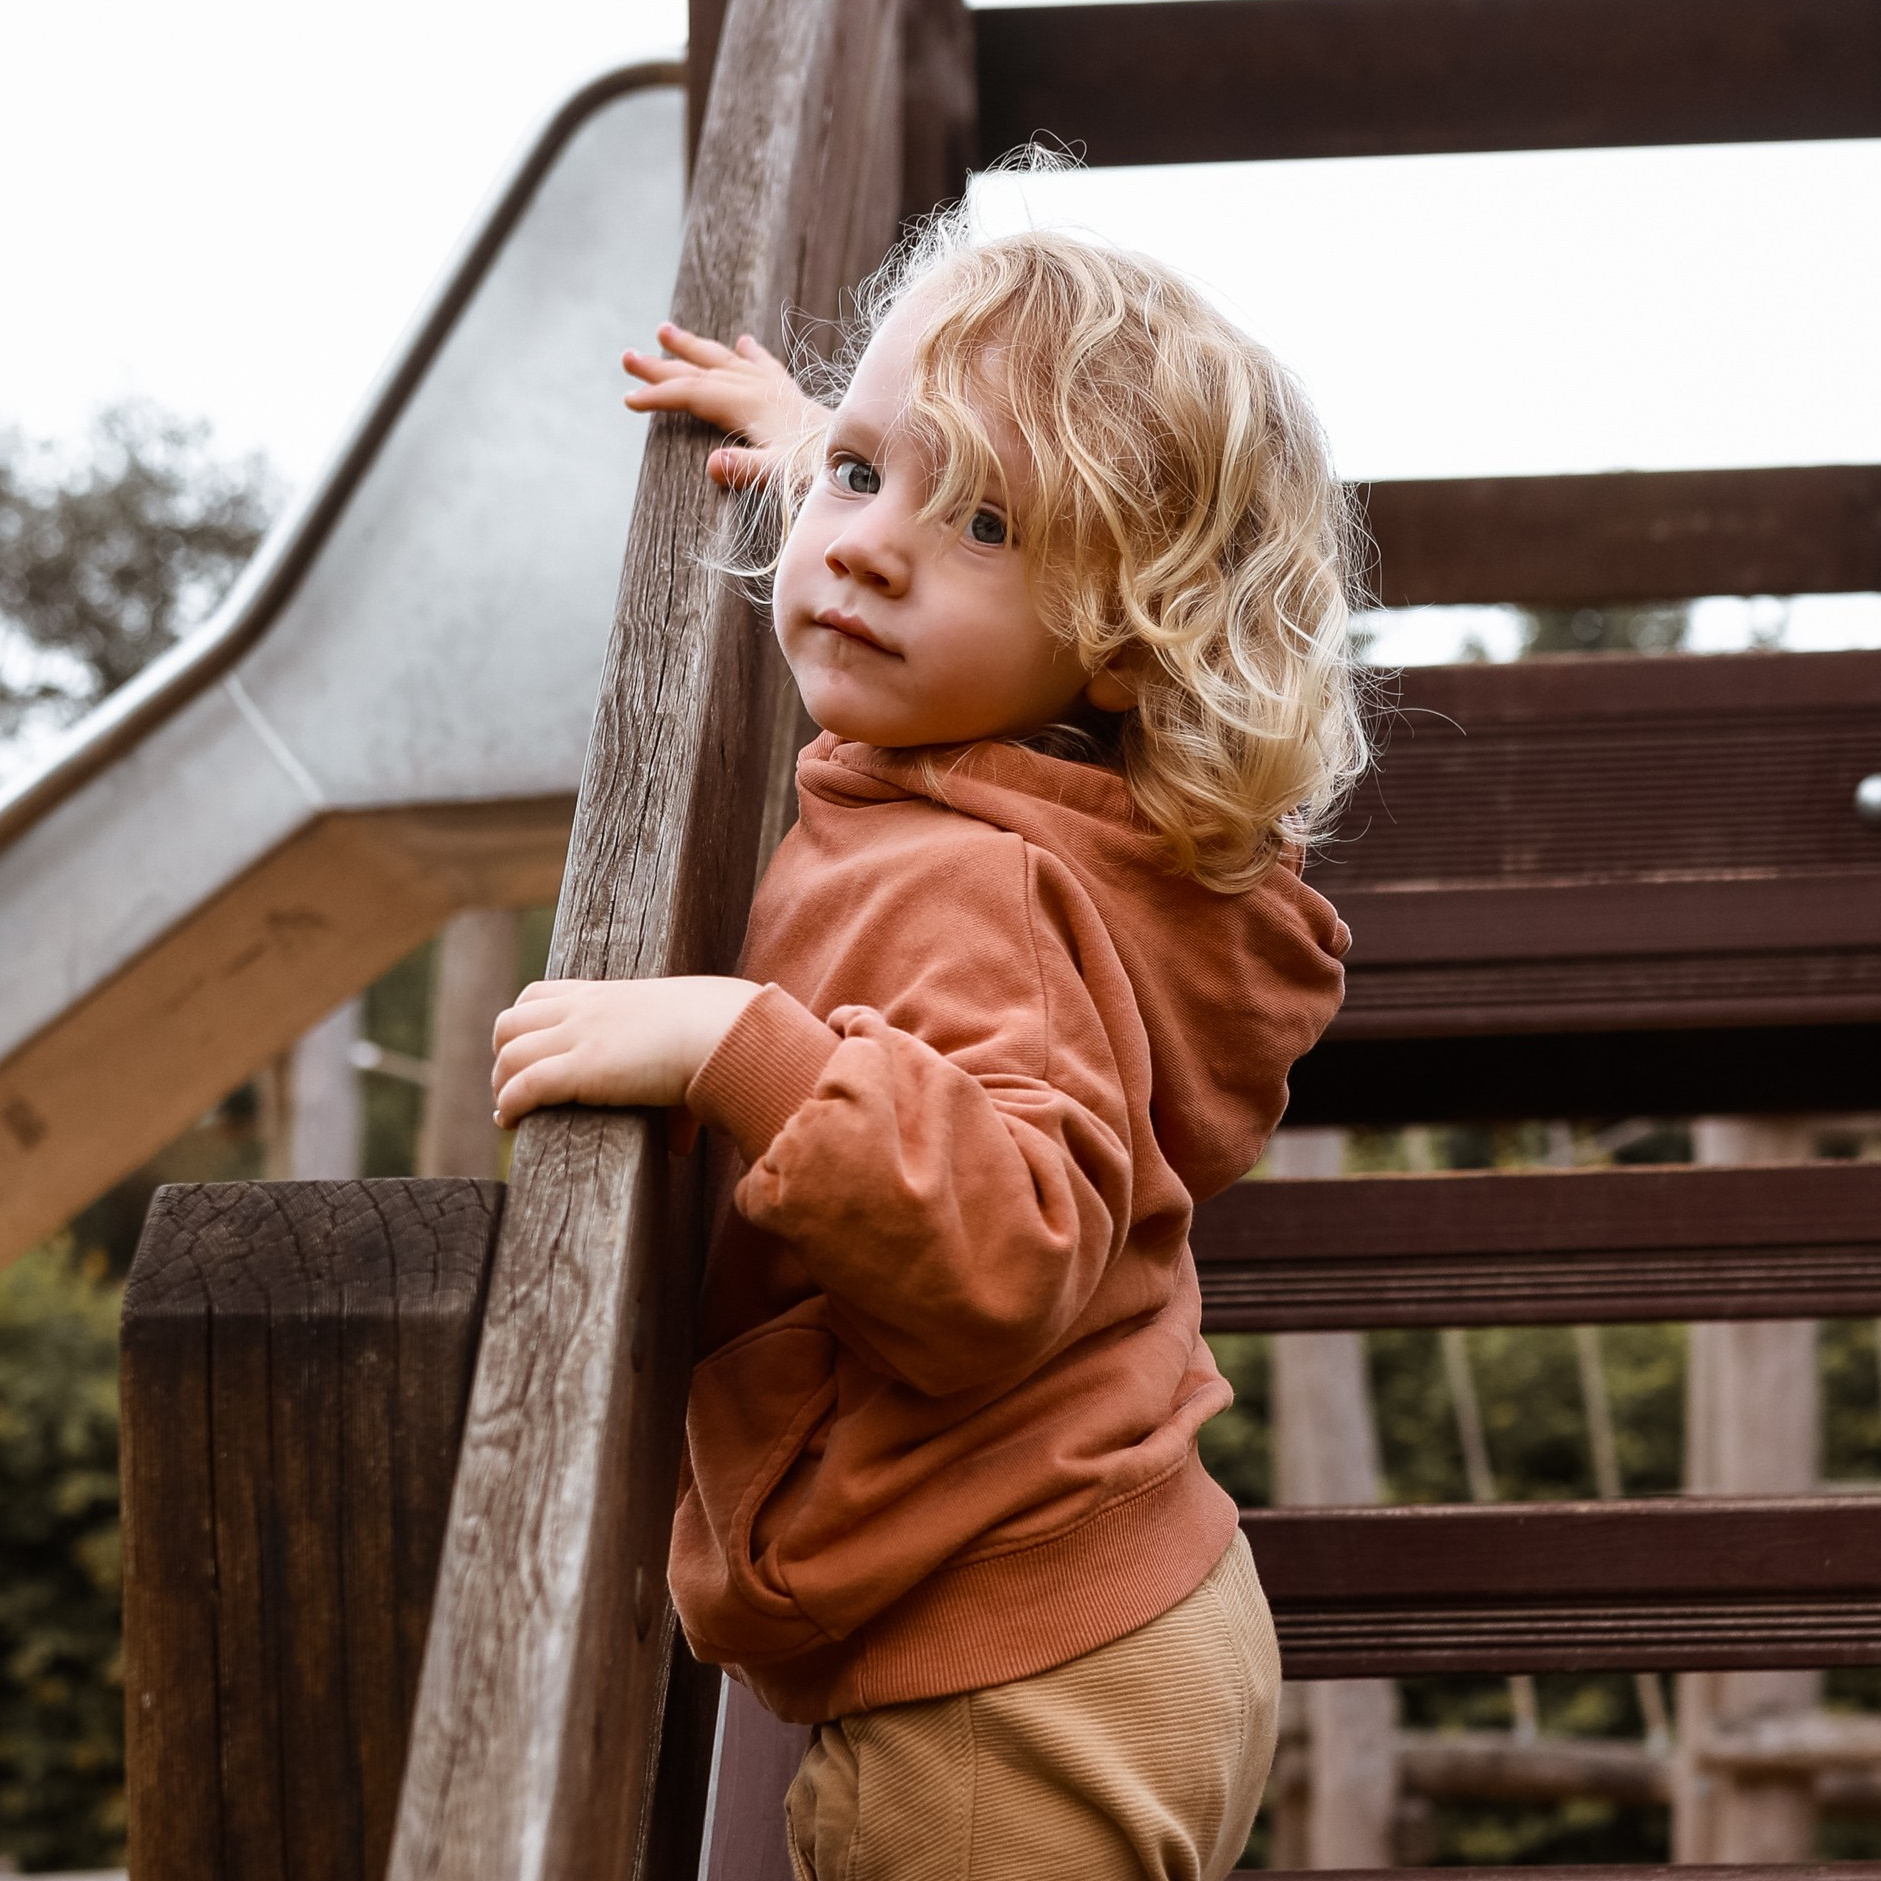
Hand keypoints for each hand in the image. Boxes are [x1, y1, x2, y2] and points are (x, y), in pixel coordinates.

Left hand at [491, 976, 760, 1129]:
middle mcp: (585, 1010)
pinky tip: (512, 1122)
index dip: (523, 1026)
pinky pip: (525, 1085)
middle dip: (503, 1056)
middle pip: (510, 1022)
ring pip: (509, 1053)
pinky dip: (510, 1104)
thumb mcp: (682, 1042)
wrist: (725, 1028)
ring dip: (501, 1084)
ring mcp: (581, 1036)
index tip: (527, 1056)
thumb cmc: (718, 1031)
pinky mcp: (584, 1067)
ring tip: (508, 1112)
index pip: (538, 995)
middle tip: (514, 1088)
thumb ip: (674, 1085)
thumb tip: (681, 1143)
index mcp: (606, 994)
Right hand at [622, 322, 828, 486]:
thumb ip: (749, 469)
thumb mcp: (783, 476)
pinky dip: (749, 354)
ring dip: (695, 348)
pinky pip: (765, 367)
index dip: (659, 397)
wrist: (864, 465)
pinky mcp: (793, 397)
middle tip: (628, 357)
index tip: (629, 401)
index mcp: (749, 406)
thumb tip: (712, 464)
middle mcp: (759, 389)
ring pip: (726, 362)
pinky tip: (742, 342)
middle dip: (663, 365)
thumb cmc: (822, 474)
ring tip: (666, 331)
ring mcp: (776, 390)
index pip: (693, 394)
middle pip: (702, 370)